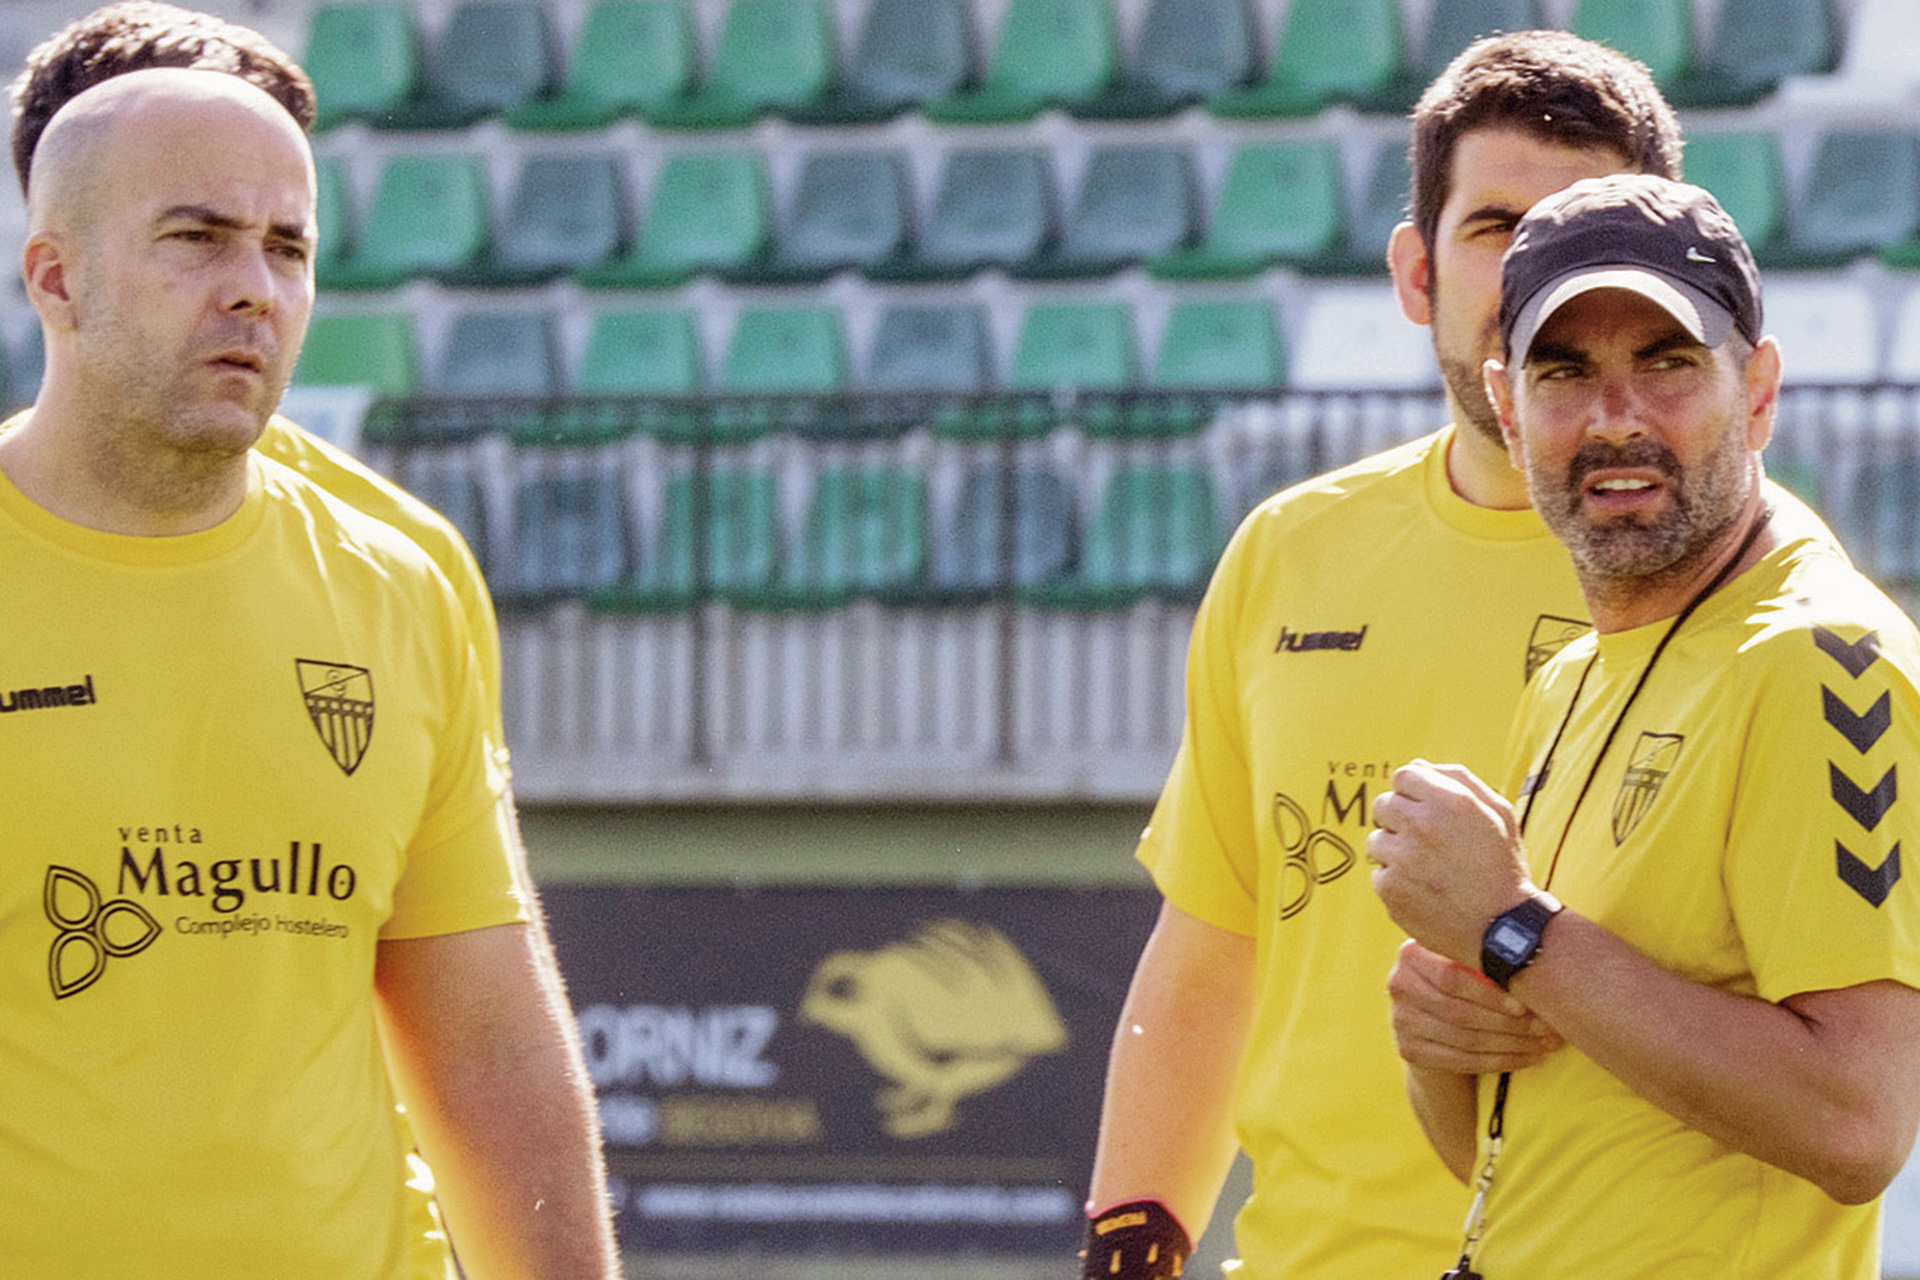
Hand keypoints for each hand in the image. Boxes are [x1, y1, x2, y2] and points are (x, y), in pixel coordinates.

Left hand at [1367, 759, 1531, 964]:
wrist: (1503, 928)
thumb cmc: (1502, 867)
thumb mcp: (1498, 814)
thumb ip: (1459, 780)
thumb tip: (1418, 765)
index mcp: (1451, 802)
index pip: (1404, 775)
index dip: (1414, 792)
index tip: (1426, 810)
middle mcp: (1423, 826)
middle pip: (1383, 805)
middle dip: (1400, 819)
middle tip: (1425, 841)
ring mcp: (1403, 859)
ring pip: (1376, 841)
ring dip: (1395, 851)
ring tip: (1427, 869)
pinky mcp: (1390, 889)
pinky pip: (1379, 875)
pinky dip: (1396, 883)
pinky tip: (1424, 891)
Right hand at [1388, 940, 1561, 1073]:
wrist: (1437, 1024)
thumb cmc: (1468, 984)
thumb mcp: (1469, 961)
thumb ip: (1489, 955)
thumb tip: (1541, 962)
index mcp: (1411, 953)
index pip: (1451, 976)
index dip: (1490, 994)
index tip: (1526, 1005)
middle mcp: (1399, 984)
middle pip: (1458, 1010)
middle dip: (1509, 1023)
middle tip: (1547, 1029)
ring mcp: (1400, 1020)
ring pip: (1464, 1038)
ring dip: (1511, 1044)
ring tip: (1545, 1044)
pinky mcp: (1409, 1050)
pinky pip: (1461, 1060)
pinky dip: (1500, 1061)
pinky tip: (1528, 1058)